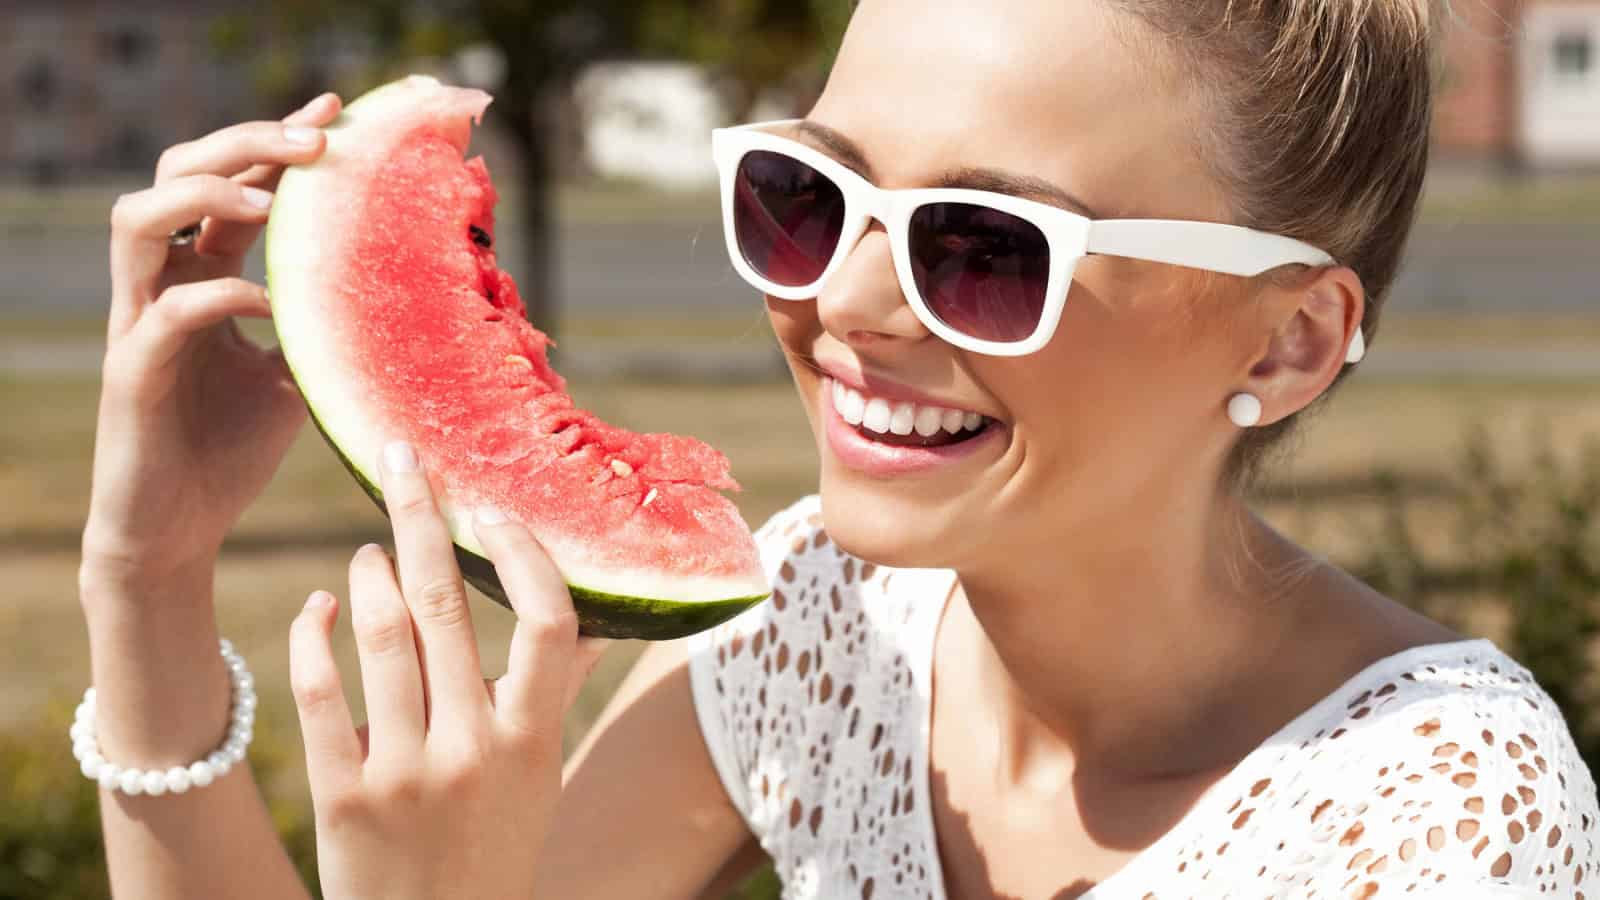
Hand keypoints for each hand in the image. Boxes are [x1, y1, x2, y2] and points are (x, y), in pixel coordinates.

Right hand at [83, 93, 342, 589]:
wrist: (179, 529)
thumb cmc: (231, 451)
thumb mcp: (299, 378)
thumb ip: (327, 331)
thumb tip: (401, 300)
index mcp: (204, 278)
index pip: (234, 185)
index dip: (277, 142)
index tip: (336, 109)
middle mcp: (164, 285)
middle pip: (178, 173)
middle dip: (245, 142)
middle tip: (316, 138)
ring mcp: (138, 324)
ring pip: (138, 220)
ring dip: (206, 196)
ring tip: (269, 201)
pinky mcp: (132, 374)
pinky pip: (163, 313)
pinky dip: (218, 297)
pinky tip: (269, 304)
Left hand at [289, 441, 608, 899]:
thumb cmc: (494, 844)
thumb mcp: (539, 774)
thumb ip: (554, 692)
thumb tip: (596, 618)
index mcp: (532, 738)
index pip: (546, 621)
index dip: (521, 553)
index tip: (494, 510)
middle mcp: (473, 749)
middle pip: (445, 604)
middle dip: (421, 517)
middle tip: (403, 462)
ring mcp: (404, 773)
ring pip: (380, 635)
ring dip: (366, 573)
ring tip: (366, 551)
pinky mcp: (342, 796)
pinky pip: (317, 693)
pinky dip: (313, 635)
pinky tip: (317, 609)